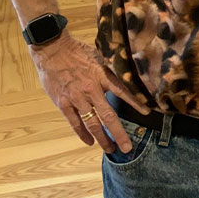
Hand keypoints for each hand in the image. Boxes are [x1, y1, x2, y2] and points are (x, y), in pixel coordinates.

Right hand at [29, 32, 150, 152]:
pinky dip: (82, 134)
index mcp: (101, 76)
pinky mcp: (63, 103)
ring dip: (102, 138)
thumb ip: (110, 69)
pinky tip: (89, 141)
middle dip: (118, 133)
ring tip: (110, 148)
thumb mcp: (98, 56)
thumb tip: (126, 74)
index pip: (123, 91)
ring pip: (92, 123)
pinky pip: (74, 122)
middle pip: (108, 116)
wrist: (52, 49)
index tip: (146, 112)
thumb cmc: (76, 51)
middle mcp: (91, 89)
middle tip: (126, 148)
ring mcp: (76, 98)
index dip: (135, 103)